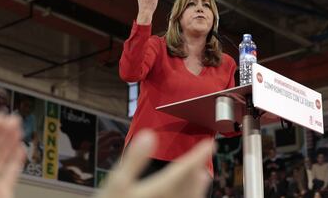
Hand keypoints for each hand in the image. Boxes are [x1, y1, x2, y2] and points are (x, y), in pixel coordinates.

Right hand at [96, 130, 212, 197]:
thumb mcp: (117, 183)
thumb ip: (134, 160)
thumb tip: (149, 135)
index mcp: (158, 190)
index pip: (183, 170)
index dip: (198, 155)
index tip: (209, 144)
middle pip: (189, 186)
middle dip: (197, 170)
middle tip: (206, 157)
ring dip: (197, 187)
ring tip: (203, 177)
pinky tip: (188, 197)